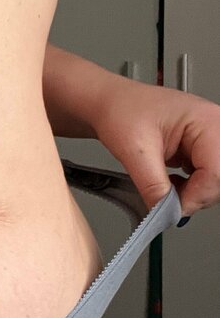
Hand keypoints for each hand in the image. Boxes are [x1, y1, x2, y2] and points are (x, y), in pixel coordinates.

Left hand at [90, 79, 219, 216]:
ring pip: (216, 182)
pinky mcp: (201, 150)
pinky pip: (206, 179)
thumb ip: (153, 186)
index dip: (196, 196)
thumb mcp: (134, 151)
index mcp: (206, 120)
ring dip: (192, 193)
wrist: (109, 104)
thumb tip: (165, 213)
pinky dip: (190, 188)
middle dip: (195, 196)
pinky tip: (172, 182)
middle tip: (168, 200)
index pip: (217, 172)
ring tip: (166, 186)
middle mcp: (214, 128)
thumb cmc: (121, 110)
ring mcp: (210, 139)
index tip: (172, 208)